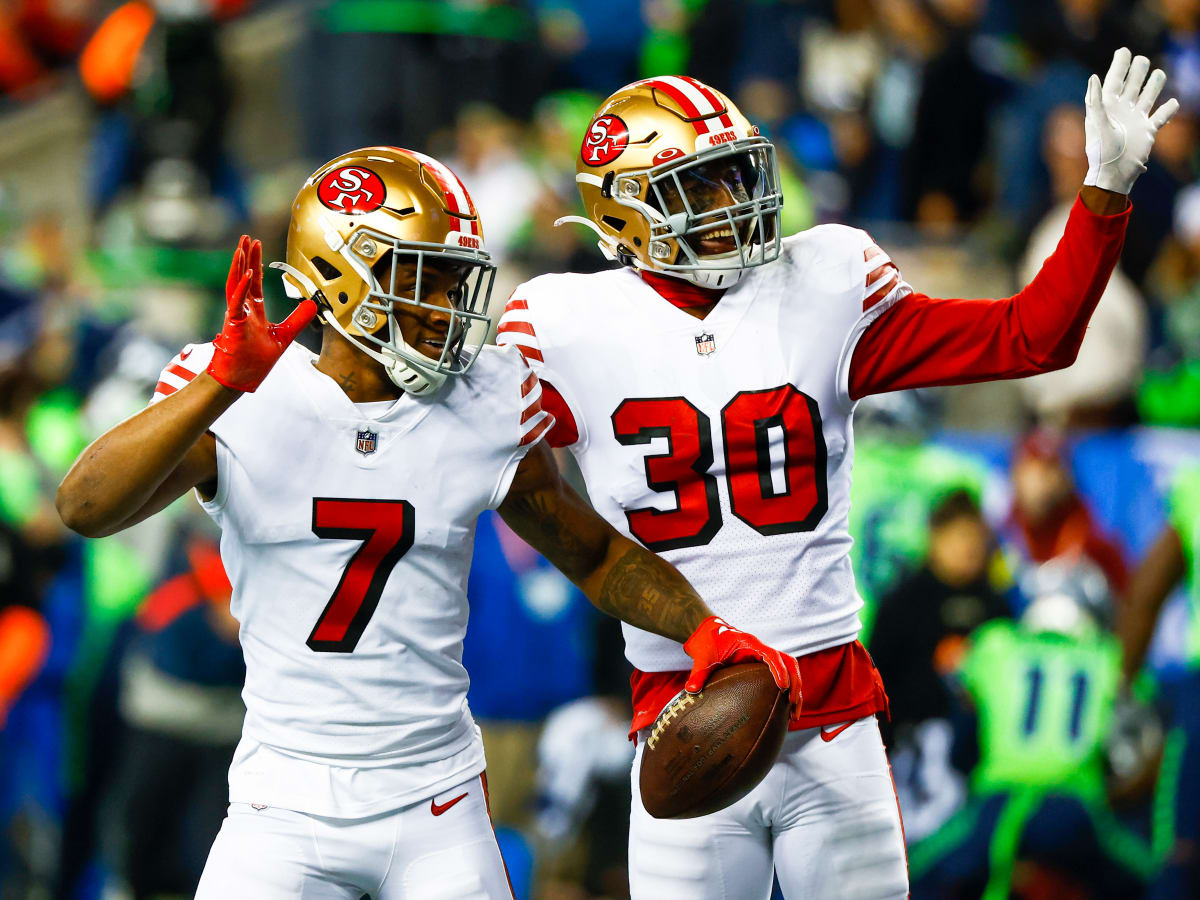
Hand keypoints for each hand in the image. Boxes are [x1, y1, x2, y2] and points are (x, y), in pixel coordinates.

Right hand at [207, 235, 317, 391]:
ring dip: (240, 264)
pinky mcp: (233, 323)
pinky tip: (249, 272)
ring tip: (242, 245)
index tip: (257, 248)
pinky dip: (243, 286)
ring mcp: (236, 315)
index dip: (257, 265)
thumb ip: (298, 320)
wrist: (239, 380)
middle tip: (248, 238)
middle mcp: (242, 310)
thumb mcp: (284, 336)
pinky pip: (237, 301)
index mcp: (253, 312)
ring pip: (236, 283)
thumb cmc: (254, 362)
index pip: (255, 283)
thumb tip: (312, 305)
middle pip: (244, 277)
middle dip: (246, 257)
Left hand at [683, 616, 802, 718]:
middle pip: (789, 662)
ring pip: (789, 670)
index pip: (772, 655)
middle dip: (796, 683)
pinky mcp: (762, 666)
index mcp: (750, 644)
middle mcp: (761, 649)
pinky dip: (786, 691)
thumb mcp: (701, 657)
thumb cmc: (706, 641)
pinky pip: (780, 676)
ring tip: (794, 716)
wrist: (706, 632)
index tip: (783, 688)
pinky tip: (783, 712)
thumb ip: (698, 672)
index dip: (779, 671)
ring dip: (796, 690)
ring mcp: (764, 657)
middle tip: (793, 706)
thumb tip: (692, 690)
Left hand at [1084, 47, 1179, 194]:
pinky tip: (1173, 103)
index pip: (1115, 80)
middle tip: (1141, 60)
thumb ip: (1094, 101)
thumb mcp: (1096, 125)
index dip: (1119, 65)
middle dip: (1138, 71)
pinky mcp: (1148, 131)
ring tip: (1158, 74)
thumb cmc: (1101, 152)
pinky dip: (1169, 110)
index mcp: (1108, 107)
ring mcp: (1137, 119)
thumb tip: (1093, 77)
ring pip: (1149, 96)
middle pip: (1134, 84)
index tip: (1124, 50)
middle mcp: (1123, 110)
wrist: (1114, 174)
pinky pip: (1161, 116)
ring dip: (1154, 85)